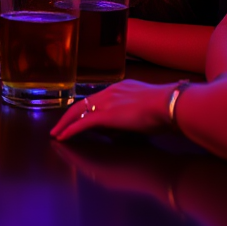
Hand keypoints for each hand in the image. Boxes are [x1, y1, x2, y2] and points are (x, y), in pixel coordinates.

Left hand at [50, 81, 177, 142]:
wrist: (169, 105)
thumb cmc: (166, 109)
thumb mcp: (147, 107)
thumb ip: (135, 112)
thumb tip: (129, 122)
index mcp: (121, 88)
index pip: (98, 99)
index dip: (86, 109)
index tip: (78, 116)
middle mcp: (110, 92)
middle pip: (83, 103)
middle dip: (69, 116)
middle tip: (59, 126)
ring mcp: (107, 103)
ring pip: (78, 112)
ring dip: (66, 124)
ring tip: (57, 134)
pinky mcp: (106, 116)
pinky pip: (82, 124)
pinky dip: (70, 130)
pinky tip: (62, 137)